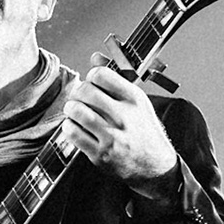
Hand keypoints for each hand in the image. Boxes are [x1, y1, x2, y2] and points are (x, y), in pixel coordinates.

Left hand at [58, 66, 178, 192]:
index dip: (91, 77)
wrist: (155, 166)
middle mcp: (124, 116)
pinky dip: (68, 127)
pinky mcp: (100, 154)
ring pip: (76, 111)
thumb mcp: (138, 103)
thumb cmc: (145, 131)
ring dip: (71, 109)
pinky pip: (73, 133)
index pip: (101, 75)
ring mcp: (112, 137)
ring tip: (74, 112)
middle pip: (85, 91)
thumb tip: (95, 57)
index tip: (91, 84)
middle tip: (79, 99)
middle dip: (77, 93)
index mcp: (135, 100)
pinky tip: (74, 127)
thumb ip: (115, 79)